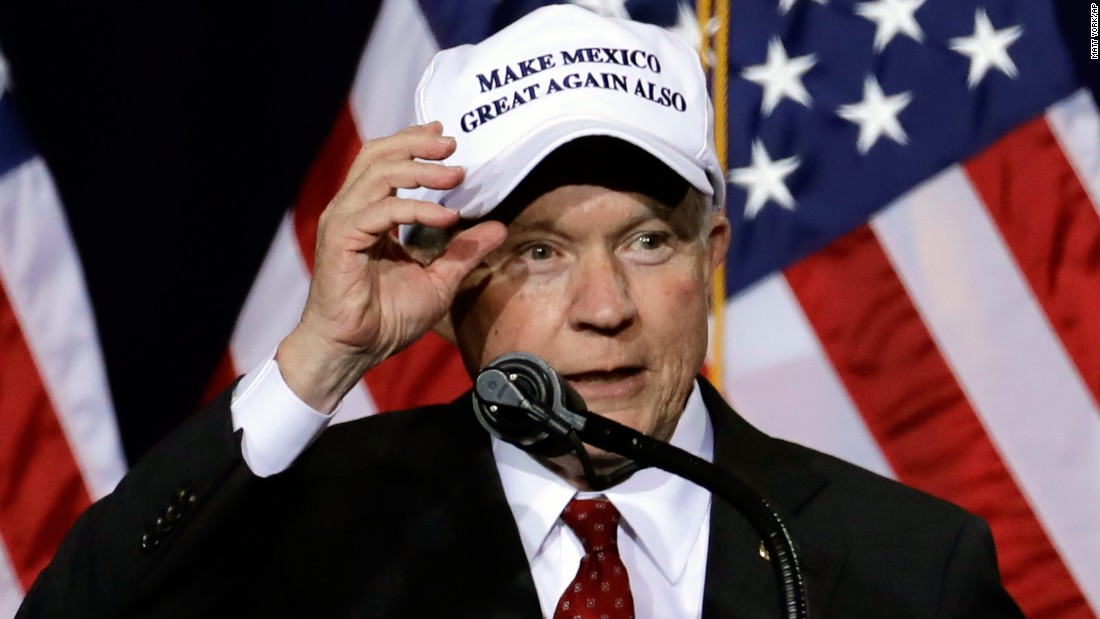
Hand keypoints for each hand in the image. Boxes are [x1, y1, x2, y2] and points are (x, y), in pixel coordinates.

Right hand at [276, 122, 505, 411]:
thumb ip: (464, 251)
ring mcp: (343, 222)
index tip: (445, 135)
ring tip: (457, 175)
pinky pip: (382, 212)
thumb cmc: (387, 319)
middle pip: (378, 156)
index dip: (412, 142)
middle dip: (416, 144)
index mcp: (368, 213)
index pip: (384, 161)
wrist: (355, 349)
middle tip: (453, 144)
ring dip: (421, 170)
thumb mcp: (439, 280)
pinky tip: (447, 218)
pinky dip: (417, 209)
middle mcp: (351, 210)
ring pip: (380, 175)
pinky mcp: (342, 239)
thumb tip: (497, 227)